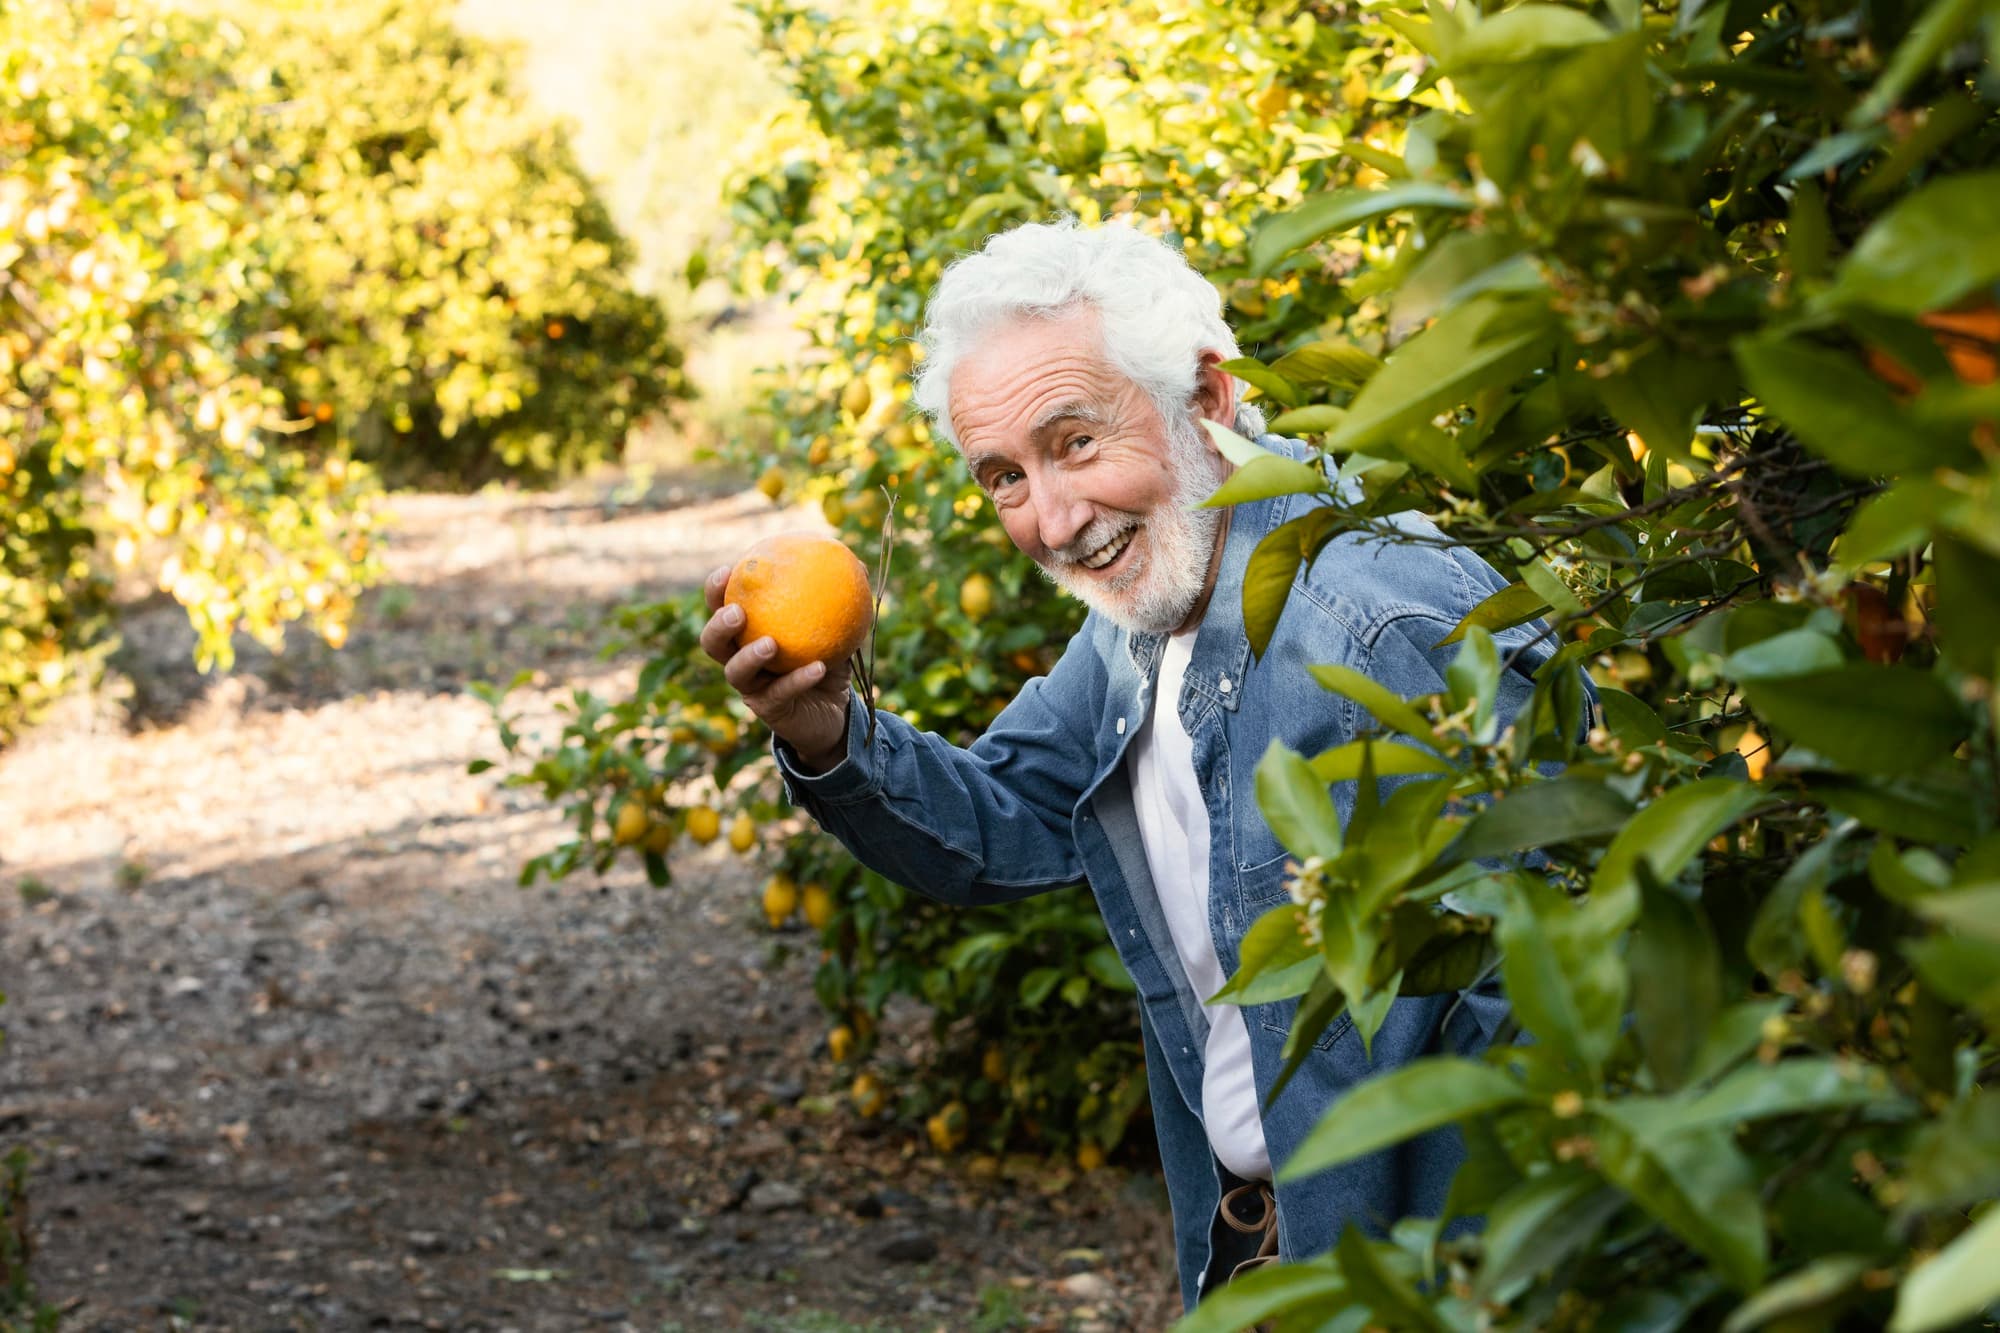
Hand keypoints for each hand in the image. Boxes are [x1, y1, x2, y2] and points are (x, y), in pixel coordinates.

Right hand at [698, 565, 851, 771]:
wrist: (835, 713)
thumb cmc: (826, 662)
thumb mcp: (837, 630)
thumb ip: (841, 601)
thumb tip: (859, 564)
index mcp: (747, 634)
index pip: (721, 608)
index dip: (715, 591)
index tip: (727, 570)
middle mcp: (740, 660)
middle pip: (712, 643)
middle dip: (718, 625)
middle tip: (738, 612)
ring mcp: (752, 688)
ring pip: (736, 672)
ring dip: (749, 656)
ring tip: (770, 644)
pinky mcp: (769, 710)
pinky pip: (780, 693)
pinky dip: (798, 679)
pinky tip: (818, 667)